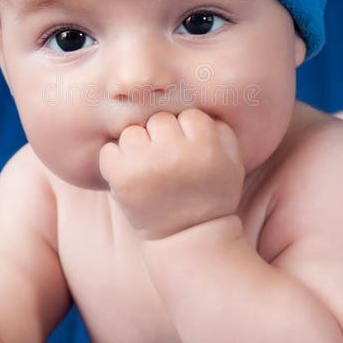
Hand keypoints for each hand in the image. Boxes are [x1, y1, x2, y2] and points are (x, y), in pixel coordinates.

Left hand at [99, 108, 244, 237]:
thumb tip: (200, 105)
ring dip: (137, 146)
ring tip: (147, 166)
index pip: (190, 116)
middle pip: (159, 120)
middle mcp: (176, 154)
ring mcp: (146, 166)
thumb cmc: (212, 195)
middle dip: (161, 136)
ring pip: (132, 132)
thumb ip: (222, 129)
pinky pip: (109, 150)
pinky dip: (115, 160)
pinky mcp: (122, 179)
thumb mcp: (233, 163)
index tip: (189, 149)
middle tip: (167, 159)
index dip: (188, 131)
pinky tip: (130, 174)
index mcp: (206, 149)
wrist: (189, 236)